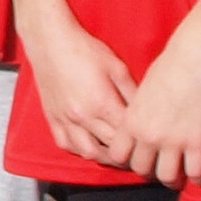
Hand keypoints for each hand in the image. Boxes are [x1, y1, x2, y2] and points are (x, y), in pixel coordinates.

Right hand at [19, 19, 136, 167]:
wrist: (50, 41)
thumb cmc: (83, 49)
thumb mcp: (117, 67)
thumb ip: (133, 93)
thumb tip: (147, 111)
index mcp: (102, 103)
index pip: (127, 137)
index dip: (141, 144)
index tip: (149, 146)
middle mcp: (82, 116)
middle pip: (110, 150)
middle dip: (127, 156)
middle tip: (138, 155)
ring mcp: (65, 119)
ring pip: (88, 152)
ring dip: (104, 158)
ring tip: (116, 155)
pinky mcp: (53, 118)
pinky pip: (66, 145)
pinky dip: (81, 151)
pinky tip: (90, 146)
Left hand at [115, 41, 200, 188]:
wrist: (194, 60)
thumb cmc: (168, 67)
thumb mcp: (141, 91)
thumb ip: (137, 112)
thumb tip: (138, 123)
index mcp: (131, 121)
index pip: (118, 155)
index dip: (127, 160)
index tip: (137, 158)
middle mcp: (148, 135)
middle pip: (141, 169)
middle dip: (149, 171)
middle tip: (158, 168)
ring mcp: (173, 141)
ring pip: (167, 177)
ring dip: (172, 180)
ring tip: (178, 178)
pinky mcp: (197, 143)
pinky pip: (195, 173)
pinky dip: (198, 178)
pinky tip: (200, 176)